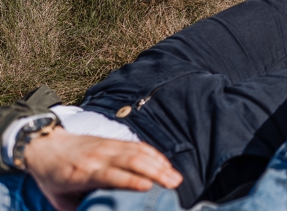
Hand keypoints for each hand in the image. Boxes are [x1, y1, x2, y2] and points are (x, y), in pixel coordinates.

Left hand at [23, 125, 182, 209]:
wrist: (46, 144)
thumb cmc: (52, 176)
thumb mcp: (58, 199)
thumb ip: (78, 210)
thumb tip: (97, 216)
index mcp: (83, 172)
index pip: (110, 174)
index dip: (130, 180)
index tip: (147, 187)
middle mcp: (98, 156)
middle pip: (132, 160)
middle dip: (155, 172)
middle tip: (173, 184)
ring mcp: (108, 146)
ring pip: (139, 151)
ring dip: (160, 164)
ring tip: (175, 178)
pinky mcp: (114, 141)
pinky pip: (138, 146)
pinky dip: (155, 155)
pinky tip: (166, 165)